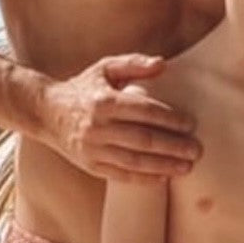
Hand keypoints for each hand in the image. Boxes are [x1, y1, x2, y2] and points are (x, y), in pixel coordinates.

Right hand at [42, 55, 200, 182]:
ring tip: (186, 167)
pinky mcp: (90, 166)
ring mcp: (92, 149)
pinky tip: (164, 177)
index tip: (190, 124)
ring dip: (164, 165)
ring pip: (135, 161)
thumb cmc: (83, 88)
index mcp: (104, 101)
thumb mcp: (105, 68)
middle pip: (143, 139)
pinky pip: (121, 175)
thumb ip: (134, 64)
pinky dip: (144, 178)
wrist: (47, 113)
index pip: (144, 111)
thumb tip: (162, 65)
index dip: (170, 119)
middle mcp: (97, 127)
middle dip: (173, 146)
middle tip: (196, 150)